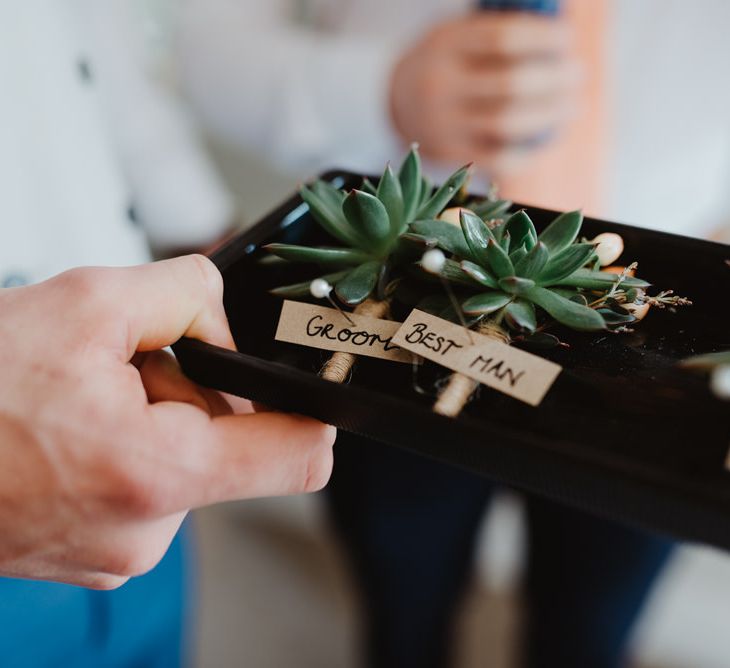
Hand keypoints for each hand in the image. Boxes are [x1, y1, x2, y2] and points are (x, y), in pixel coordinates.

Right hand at [0, 256, 334, 588]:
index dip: (312, 410)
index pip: (299, 456)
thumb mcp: (86, 302)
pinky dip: (121, 446)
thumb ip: (186, 295)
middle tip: (117, 371)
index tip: (308, 382)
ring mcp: (120, 550)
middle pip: (230, 443)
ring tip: (75, 402)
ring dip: (149, 418)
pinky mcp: (95, 552)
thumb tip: (226, 321)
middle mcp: (148, 529)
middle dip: (189, 394)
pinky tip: (66, 430)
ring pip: (182, 460)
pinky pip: (143, 484)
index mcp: (158, 471)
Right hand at [390, 12, 582, 175]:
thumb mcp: (461, 34)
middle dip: (554, 79)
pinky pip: (498, 157)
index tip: (567, 39)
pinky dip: (530, 150)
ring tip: (572, 105)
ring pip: (508, 124)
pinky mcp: (449, 154)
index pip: (504, 39)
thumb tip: (559, 32)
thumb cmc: (447, 60)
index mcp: (445, 45)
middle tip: (578, 74)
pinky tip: (549, 137)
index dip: (543, 39)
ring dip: (550, 115)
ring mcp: (443, 124)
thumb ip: (499, 32)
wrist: (399, 100)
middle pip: (511, 84)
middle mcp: (440, 85)